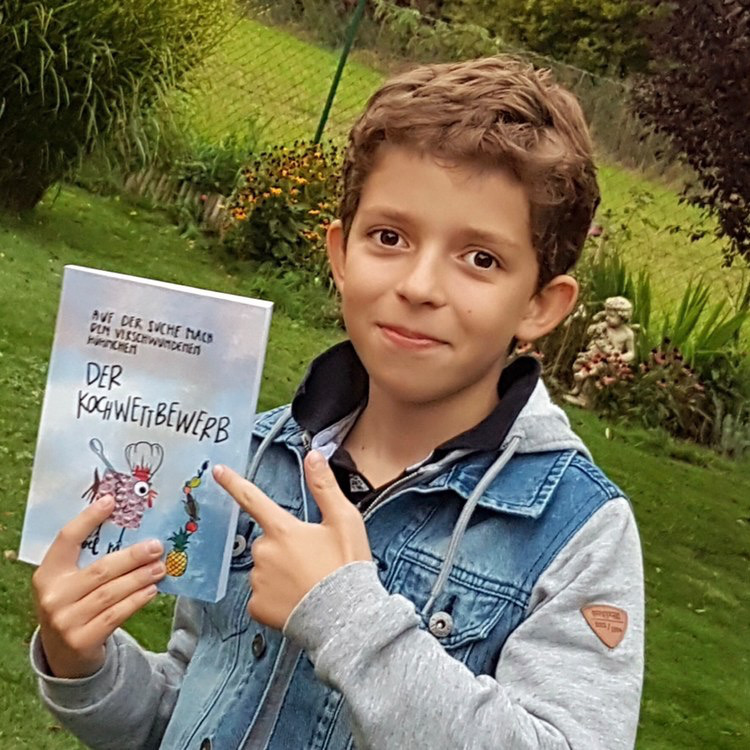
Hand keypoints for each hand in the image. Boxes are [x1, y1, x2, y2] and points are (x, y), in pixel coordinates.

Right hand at [32, 495, 165, 677]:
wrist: (63, 655)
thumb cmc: (74, 605)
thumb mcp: (71, 582)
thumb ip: (90, 559)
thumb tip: (131, 529)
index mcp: (47, 574)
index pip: (66, 539)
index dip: (88, 519)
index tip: (112, 501)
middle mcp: (53, 596)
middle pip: (100, 569)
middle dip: (132, 556)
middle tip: (157, 546)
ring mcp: (65, 621)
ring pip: (111, 593)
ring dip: (140, 578)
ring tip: (161, 567)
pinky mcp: (82, 640)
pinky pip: (116, 614)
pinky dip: (137, 600)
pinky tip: (152, 590)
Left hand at [213, 451, 370, 629]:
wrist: (345, 618)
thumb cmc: (346, 567)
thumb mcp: (343, 520)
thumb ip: (324, 486)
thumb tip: (313, 456)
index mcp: (283, 529)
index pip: (252, 499)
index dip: (233, 483)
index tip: (217, 471)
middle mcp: (265, 552)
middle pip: (267, 540)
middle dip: (284, 546)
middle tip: (312, 560)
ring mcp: (258, 580)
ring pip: (264, 568)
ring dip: (280, 571)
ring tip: (308, 582)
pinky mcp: (257, 606)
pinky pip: (262, 594)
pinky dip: (276, 595)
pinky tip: (296, 599)